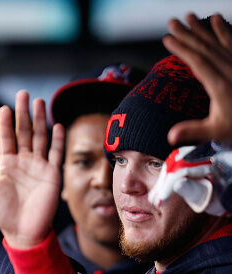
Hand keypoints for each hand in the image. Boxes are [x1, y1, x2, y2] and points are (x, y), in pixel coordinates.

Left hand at [0, 90, 64, 248]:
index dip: (5, 122)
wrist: (22, 232)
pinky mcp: (52, 174)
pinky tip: (57, 124)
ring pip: (40, 137)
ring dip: (40, 120)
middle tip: (23, 94)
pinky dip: (57, 139)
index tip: (4, 107)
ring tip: (39, 102)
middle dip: (23, 113)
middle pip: (24, 131)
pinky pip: (56, 153)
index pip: (6, 137)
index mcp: (6, 164)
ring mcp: (38, 166)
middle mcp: (23, 162)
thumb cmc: (2, 214)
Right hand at [163, 13, 231, 144]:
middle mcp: (230, 71)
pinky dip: (224, 29)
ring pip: (218, 42)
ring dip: (202, 29)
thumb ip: (193, 131)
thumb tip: (170, 136)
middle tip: (172, 22)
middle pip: (205, 47)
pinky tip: (217, 18)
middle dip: (187, 34)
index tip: (167, 38)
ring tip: (189, 17)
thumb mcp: (216, 131)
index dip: (181, 49)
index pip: (197, 62)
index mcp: (220, 86)